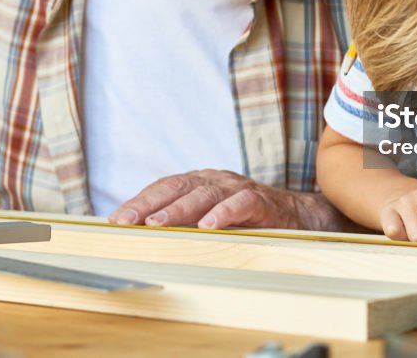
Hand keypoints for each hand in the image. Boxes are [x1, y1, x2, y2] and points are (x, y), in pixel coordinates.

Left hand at [108, 169, 342, 230]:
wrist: (299, 216)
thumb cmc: (248, 219)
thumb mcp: (212, 218)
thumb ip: (184, 222)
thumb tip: (142, 236)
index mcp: (200, 182)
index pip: (165, 186)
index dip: (140, 200)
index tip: (116, 219)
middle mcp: (216, 180)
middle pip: (178, 186)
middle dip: (149, 203)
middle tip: (127, 220)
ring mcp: (238, 188)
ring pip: (204, 194)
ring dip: (178, 209)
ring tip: (157, 223)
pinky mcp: (262, 201)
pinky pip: (241, 204)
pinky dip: (224, 213)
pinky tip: (208, 225)